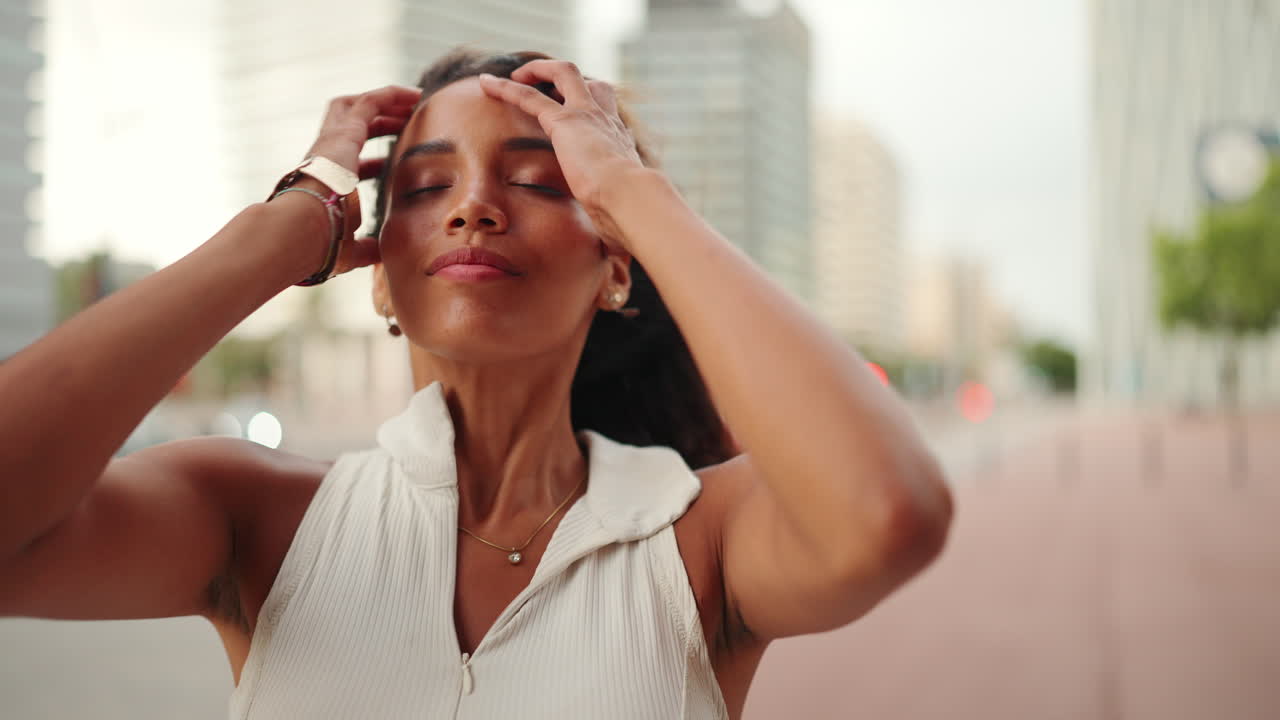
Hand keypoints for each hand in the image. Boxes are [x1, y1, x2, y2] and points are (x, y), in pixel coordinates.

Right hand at [297, 85, 420, 275]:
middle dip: (379, 120)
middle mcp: (326, 155)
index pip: (349, 165)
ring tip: (414, 101)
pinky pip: (370, 103)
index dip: (373, 162)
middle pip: (350, 126)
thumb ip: (366, 248)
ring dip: (386, 102)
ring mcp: (332, 140)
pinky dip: (391, 96)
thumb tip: (381, 254)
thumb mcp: (350, 246)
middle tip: (407, 120)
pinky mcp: (344, 131)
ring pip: (356, 106)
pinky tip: (414, 97)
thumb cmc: (323, 243)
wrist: (303, 229)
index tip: (392, 163)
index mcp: (326, 181)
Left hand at [477, 61, 646, 247]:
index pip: (607, 118)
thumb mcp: (620, 218)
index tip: (575, 121)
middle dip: (569, 82)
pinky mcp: (564, 121)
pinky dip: (506, 86)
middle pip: (593, 85)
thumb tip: (618, 255)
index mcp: (620, 146)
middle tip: (543, 85)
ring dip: (538, 71)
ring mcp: (587, 116)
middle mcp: (607, 123)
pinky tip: (487, 83)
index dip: (592, 114)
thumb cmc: (630, 216)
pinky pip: (529, 94)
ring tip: (515, 76)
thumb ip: (614, 229)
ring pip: (563, 74)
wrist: (632, 201)